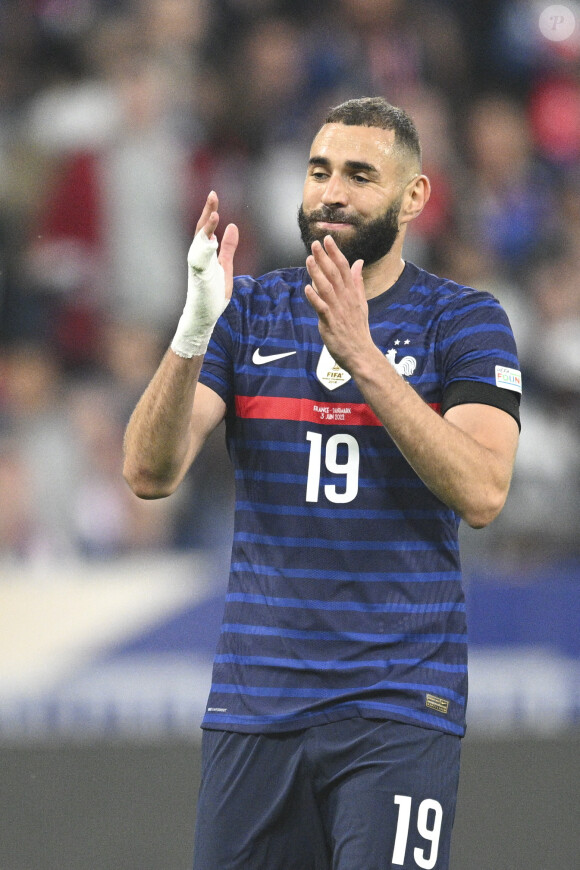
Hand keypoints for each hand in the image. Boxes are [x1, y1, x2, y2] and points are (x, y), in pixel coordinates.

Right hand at [172, 192, 238, 357]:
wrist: (204, 315)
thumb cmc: (212, 292)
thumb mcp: (225, 266)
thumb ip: (228, 247)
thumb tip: (232, 226)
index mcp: (205, 252)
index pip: (207, 227)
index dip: (210, 211)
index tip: (214, 195)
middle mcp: (198, 255)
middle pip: (200, 229)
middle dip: (206, 212)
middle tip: (213, 194)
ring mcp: (197, 265)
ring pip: (198, 241)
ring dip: (206, 227)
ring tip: (215, 213)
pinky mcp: (198, 276)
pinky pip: (199, 259)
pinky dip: (205, 247)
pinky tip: (212, 238)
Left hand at [304, 235, 371, 371]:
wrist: (360, 353)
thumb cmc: (358, 329)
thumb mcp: (361, 303)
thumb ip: (357, 282)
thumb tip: (358, 262)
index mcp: (352, 293)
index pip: (344, 268)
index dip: (335, 253)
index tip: (328, 240)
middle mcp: (346, 299)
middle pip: (334, 274)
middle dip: (324, 258)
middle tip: (315, 243)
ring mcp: (338, 311)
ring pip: (327, 288)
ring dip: (317, 273)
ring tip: (308, 259)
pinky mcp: (331, 323)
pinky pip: (322, 308)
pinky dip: (314, 298)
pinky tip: (307, 288)